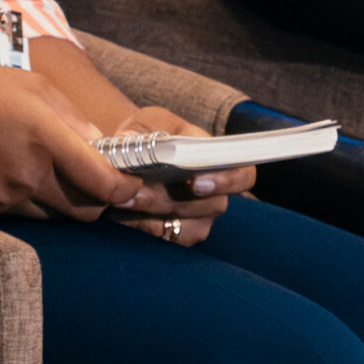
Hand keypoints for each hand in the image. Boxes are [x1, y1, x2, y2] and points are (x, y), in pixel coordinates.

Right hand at [0, 57, 181, 230]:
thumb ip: (74, 120)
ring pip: (52, 216)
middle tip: (92, 181)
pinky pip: (19, 217)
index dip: (125, 191)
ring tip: (39, 171)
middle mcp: (26, 174)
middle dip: (96, 200)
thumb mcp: (34, 87)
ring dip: (58, 201)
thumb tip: (104, 148)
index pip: (104, 184)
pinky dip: (24, 203)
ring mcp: (2, 198)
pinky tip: (6, 174)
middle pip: (84, 211)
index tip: (130, 185)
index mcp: (45, 137)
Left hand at [21, 36, 232, 242]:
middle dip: (166, 200)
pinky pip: (165, 240)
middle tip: (132, 193)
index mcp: (218, 161)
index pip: (242, 176)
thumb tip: (132, 143)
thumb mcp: (148, 123)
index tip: (195, 184)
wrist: (136, 161)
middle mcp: (216, 195)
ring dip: (149, 216)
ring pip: (184, 227)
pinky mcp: (179, 237)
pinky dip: (140, 227)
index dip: (224, 182)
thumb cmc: (151, 138)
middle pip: (208, 206)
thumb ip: (143, 130)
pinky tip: (122, 214)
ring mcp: (200, 220)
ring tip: (120, 201)